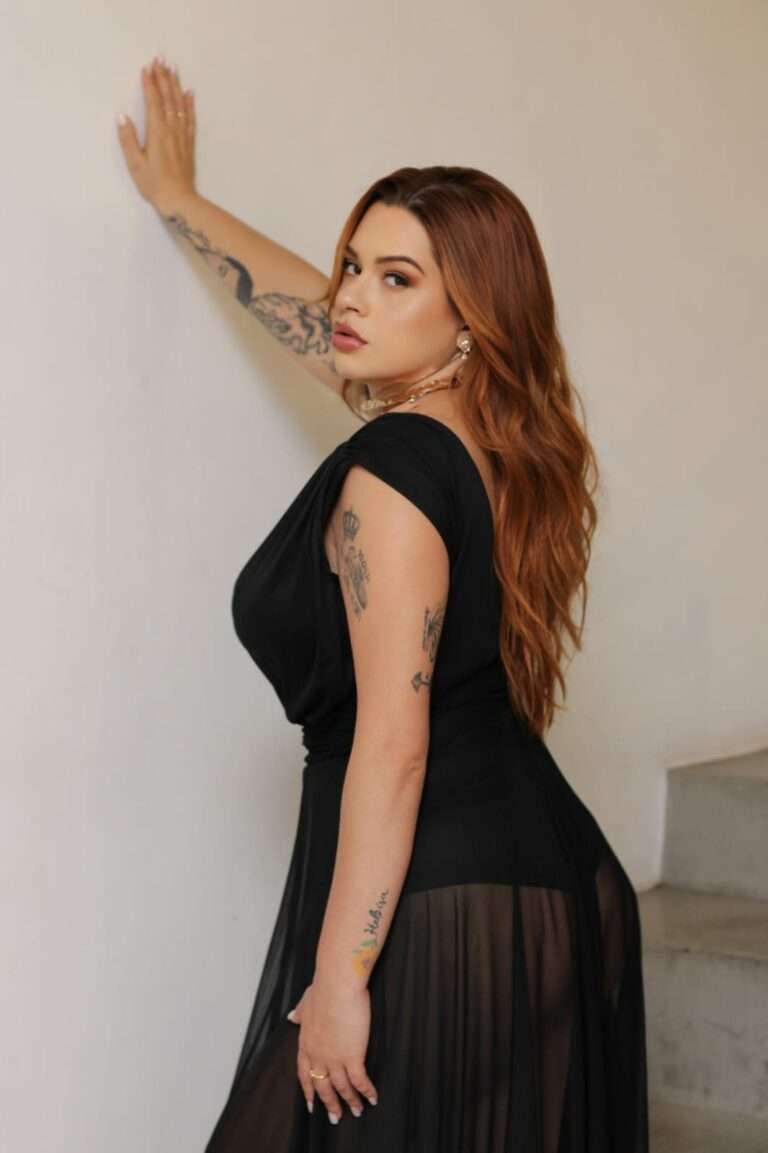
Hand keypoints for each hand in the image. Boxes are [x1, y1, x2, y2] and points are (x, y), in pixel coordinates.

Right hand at [117, 56, 196, 213]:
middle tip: (161, 59)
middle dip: (163, 78)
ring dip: (175, 85)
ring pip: (179, 105)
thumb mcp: (136, 164)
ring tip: (173, 68)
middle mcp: (172, 131)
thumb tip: (121, 117)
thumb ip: (128, 140)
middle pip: (168, 99)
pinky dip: (189, 104)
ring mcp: (182, 136)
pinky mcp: (189, 144)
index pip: (153, 102)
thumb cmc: (155, 185)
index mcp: (157, 133)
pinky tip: (189, 94)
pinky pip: (190, 118)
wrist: (180, 201)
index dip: (150, 84)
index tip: (147, 68)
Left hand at [287, 980, 378, 1122]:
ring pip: (341, 1088)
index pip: (305, 1074)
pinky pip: (360, 1081)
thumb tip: (291, 1016)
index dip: (309, 1090)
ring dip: (350, 1102)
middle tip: (335, 1118)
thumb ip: (300, 1013)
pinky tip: (373, 1098)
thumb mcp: (306, 1002)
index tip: (311, 1103)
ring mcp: (335, 1058)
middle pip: (322, 1087)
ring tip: (358, 1112)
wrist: (338, 984)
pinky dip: (366, 1092)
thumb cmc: (324, 988)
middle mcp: (318, 1055)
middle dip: (329, 1104)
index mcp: (306, 1043)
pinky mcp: (353, 1056)